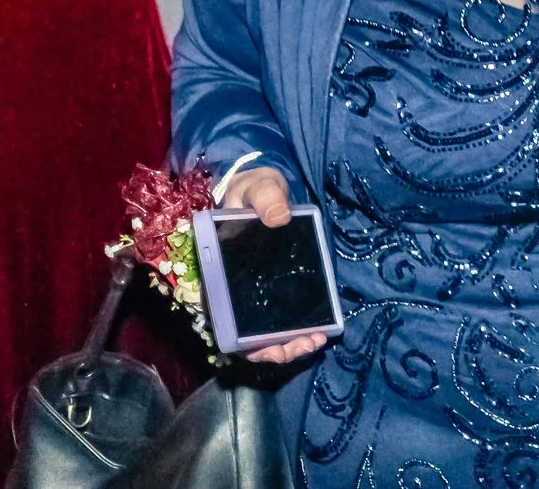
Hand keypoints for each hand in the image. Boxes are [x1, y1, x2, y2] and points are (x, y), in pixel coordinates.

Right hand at [217, 169, 327, 363]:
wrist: (263, 191)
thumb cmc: (253, 192)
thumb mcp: (259, 189)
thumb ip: (267, 198)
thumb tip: (279, 217)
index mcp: (219, 275)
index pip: (224, 320)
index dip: (244, 342)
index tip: (270, 347)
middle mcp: (233, 290)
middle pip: (247, 336)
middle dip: (275, 349)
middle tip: (307, 344)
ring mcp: (255, 292)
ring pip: (265, 333)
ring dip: (289, 344)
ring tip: (317, 340)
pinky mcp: (276, 287)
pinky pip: (283, 317)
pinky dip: (298, 328)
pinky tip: (320, 328)